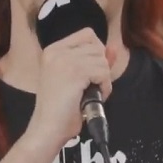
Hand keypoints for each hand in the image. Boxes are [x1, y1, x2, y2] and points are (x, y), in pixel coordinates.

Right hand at [27, 29, 113, 149]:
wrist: (48, 128)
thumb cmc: (61, 108)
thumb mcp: (77, 79)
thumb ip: (93, 61)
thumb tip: (114, 48)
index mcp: (53, 50)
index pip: (88, 35)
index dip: (96, 53)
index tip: (90, 72)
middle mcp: (56, 51)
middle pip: (97, 47)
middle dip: (100, 68)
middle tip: (90, 87)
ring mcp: (65, 60)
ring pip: (102, 60)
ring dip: (103, 79)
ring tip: (90, 93)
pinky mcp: (75, 72)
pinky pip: (103, 72)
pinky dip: (105, 87)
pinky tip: (93, 97)